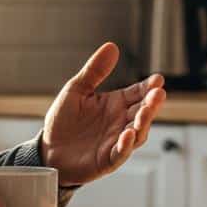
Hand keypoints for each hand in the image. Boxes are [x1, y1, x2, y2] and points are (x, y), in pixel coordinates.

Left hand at [41, 42, 165, 185]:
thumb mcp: (76, 90)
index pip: (138, 93)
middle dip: (152, 103)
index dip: (149, 87)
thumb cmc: (64, 121)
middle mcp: (121, 121)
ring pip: (137, 133)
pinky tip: (127, 135)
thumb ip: (94, 71)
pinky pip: (120, 153)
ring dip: (143, 122)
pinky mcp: (107, 159)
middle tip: (158, 94)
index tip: (158, 79)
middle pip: (142, 112)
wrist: (49, 151)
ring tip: (146, 111)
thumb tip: (112, 46)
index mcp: (116, 103)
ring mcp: (116, 141)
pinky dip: (125, 145)